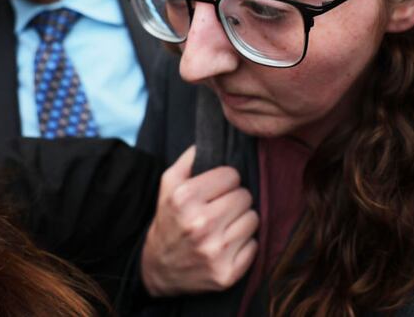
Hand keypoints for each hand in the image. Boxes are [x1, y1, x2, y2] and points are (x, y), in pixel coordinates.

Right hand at [141, 146, 258, 295]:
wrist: (159, 269)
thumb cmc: (170, 220)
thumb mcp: (169, 184)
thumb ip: (190, 158)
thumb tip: (213, 139)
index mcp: (184, 198)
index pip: (232, 175)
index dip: (225, 180)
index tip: (216, 189)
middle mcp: (199, 225)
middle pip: (245, 196)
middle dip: (235, 199)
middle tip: (221, 208)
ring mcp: (214, 252)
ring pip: (254, 219)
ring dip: (242, 220)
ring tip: (225, 225)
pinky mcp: (226, 274)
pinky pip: (255, 246)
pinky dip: (245, 244)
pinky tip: (228, 244)